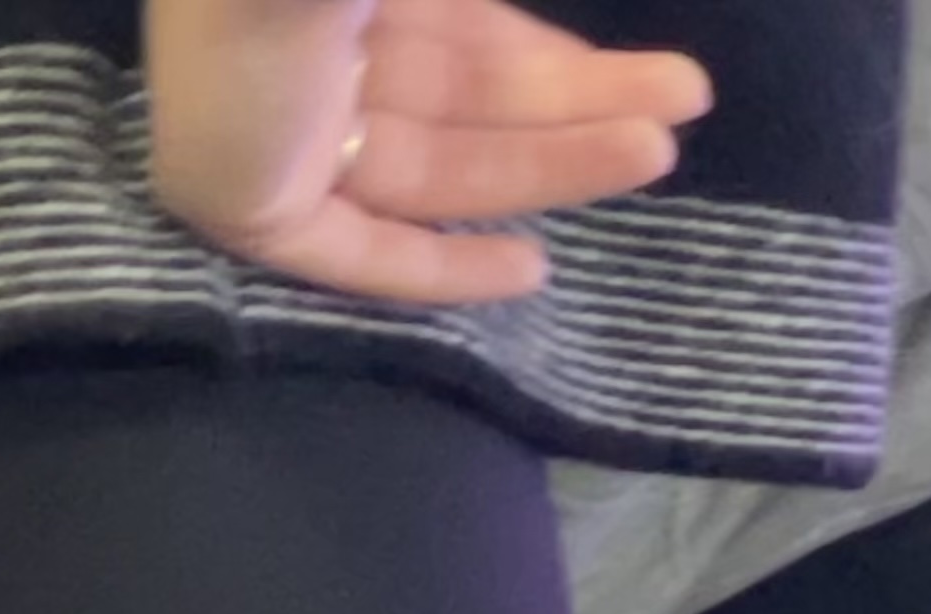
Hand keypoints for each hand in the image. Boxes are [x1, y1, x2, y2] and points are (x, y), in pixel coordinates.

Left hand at [146, 0, 709, 306]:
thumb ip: (480, 6)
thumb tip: (554, 45)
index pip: (451, 26)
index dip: (536, 51)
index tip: (621, 73)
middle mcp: (301, 47)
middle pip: (454, 94)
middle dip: (569, 104)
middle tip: (684, 99)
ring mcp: (272, 129)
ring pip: (429, 167)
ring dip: (546, 167)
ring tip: (657, 153)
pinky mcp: (246, 206)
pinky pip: (358, 253)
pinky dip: (442, 268)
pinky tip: (531, 271)